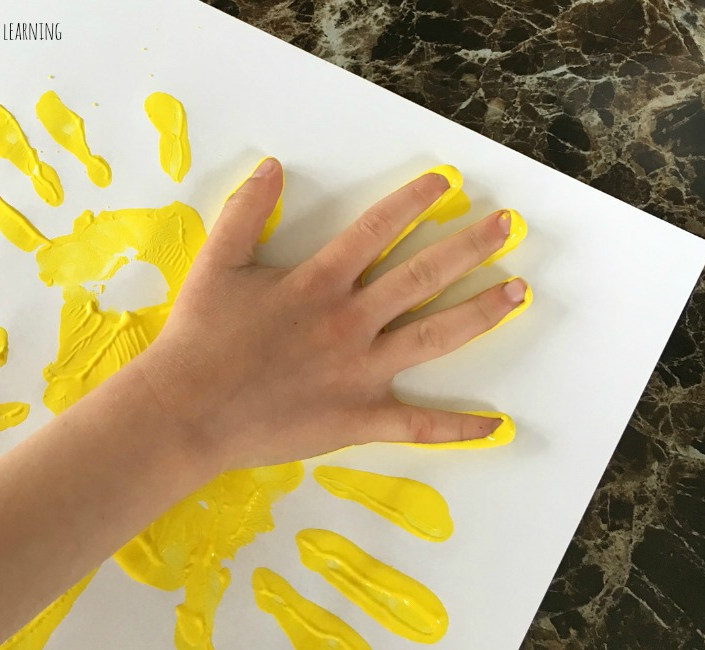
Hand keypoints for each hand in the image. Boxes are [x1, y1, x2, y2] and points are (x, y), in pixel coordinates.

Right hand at [132, 158, 528, 469]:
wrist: (186, 410)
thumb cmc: (199, 337)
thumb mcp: (216, 263)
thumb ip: (244, 211)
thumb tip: (271, 165)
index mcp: (319, 282)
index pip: (378, 230)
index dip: (414, 202)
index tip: (446, 182)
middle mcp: (350, 321)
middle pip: (423, 276)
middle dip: (470, 246)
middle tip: (507, 225)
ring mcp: (359, 372)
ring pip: (434, 338)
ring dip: (481, 312)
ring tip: (518, 292)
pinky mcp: (357, 418)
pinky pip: (416, 425)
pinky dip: (457, 428)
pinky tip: (494, 425)